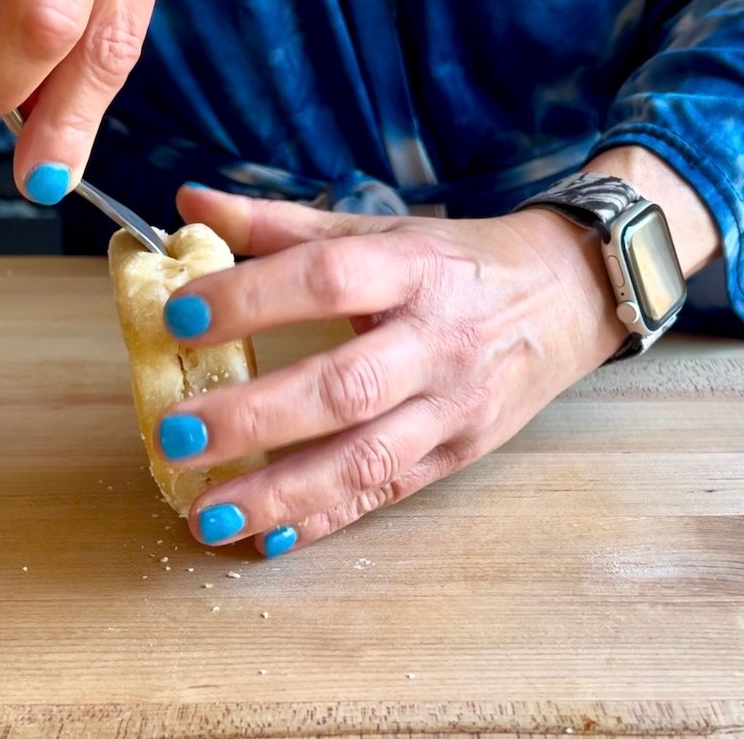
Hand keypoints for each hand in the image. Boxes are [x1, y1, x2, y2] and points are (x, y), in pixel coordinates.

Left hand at [156, 186, 626, 556]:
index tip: (180, 317)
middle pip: (346, 386)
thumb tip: (189, 205)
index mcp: (413, 270)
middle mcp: (436, 341)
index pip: (329, 280)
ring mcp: (453, 407)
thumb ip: (284, 224)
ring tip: (206, 515)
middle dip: (257, 416)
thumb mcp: (383, 229)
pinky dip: (326, 520)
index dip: (254, 298)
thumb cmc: (459, 262)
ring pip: (367, 460)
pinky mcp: (459, 454)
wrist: (566, 297)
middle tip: (176, 434)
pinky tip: (267, 538)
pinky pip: (387, 493)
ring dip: (282, 493)